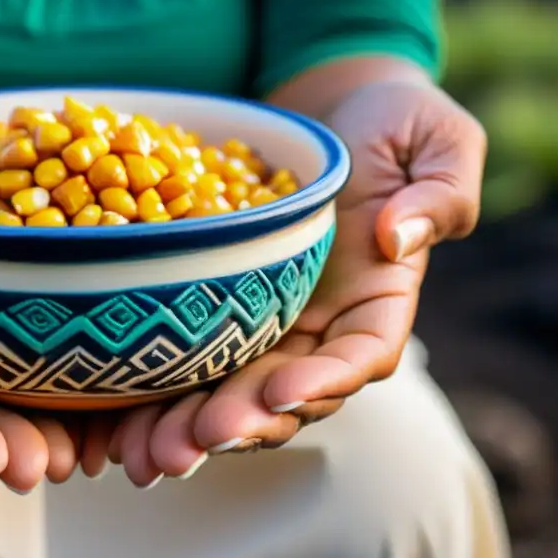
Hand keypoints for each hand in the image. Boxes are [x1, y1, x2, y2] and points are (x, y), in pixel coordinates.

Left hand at [97, 79, 486, 485]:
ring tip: (147, 452)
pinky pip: (195, 346)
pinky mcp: (225, 299)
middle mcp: (327, 321)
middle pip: (289, 390)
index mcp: (382, 295)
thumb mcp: (438, 139)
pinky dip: (161, 385)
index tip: (283, 392)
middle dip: (244, 421)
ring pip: (235, 384)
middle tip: (193, 442)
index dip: (326, 381)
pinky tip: (120, 418)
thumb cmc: (397, 116)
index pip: (362, 355)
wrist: (333, 106)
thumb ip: (437, 194)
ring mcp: (273, 315)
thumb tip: (396, 239)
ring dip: (193, 423)